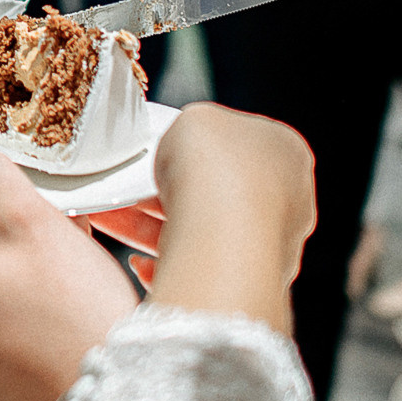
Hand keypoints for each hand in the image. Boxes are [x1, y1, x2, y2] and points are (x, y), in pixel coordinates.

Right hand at [141, 104, 314, 329]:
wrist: (221, 235)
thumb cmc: (216, 167)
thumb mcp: (196, 118)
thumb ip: (196, 127)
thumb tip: (191, 142)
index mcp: (287, 153)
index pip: (240, 145)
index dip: (197, 147)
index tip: (163, 152)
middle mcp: (288, 202)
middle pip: (217, 192)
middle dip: (166, 192)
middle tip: (129, 188)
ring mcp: (271, 245)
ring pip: (201, 232)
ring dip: (152, 228)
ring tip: (113, 219)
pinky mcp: (246, 281)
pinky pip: (198, 270)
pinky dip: (166, 266)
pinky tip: (140, 262)